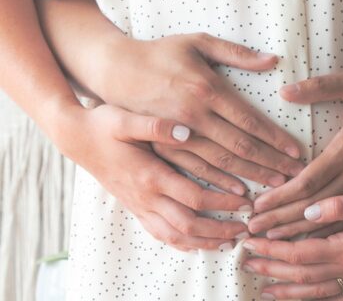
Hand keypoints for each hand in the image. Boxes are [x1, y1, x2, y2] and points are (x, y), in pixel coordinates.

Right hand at [58, 103, 252, 251]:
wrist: (76, 139)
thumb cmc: (102, 126)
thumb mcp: (125, 119)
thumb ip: (155, 125)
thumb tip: (187, 130)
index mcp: (150, 175)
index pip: (195, 197)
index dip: (223, 202)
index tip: (246, 201)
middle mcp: (146, 196)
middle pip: (189, 225)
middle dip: (219, 230)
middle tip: (245, 230)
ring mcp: (139, 205)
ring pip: (175, 236)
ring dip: (204, 242)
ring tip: (227, 243)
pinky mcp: (134, 207)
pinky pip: (159, 234)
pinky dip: (181, 243)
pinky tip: (196, 244)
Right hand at [99, 32, 303, 193]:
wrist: (115, 70)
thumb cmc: (160, 53)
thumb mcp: (197, 42)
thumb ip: (236, 53)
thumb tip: (273, 60)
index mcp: (207, 89)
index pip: (250, 121)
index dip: (276, 139)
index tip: (297, 152)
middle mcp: (195, 115)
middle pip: (241, 146)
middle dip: (271, 163)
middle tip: (295, 176)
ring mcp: (178, 133)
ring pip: (222, 162)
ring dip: (251, 175)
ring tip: (275, 186)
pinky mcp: (164, 146)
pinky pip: (196, 169)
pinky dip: (219, 182)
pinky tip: (238, 190)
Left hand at [241, 178, 342, 299]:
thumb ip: (340, 205)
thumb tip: (307, 210)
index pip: (298, 253)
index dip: (271, 250)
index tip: (249, 243)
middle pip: (303, 274)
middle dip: (271, 270)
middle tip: (246, 265)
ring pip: (319, 291)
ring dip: (290, 291)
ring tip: (266, 292)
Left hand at [248, 69, 342, 237]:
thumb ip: (320, 86)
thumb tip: (283, 91)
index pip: (306, 182)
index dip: (279, 197)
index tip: (257, 207)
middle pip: (313, 206)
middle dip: (281, 220)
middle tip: (252, 231)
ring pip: (330, 217)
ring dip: (299, 230)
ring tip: (272, 241)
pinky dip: (326, 230)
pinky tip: (309, 238)